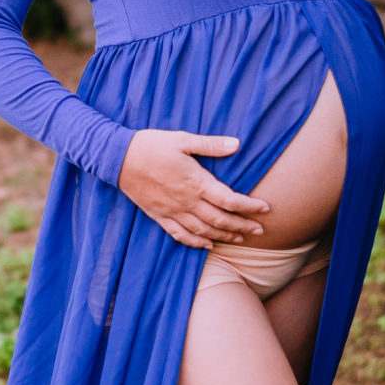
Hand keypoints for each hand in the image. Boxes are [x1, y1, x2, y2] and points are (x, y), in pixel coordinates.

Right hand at [119, 129, 267, 248]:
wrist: (118, 159)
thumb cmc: (151, 145)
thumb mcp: (182, 139)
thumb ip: (210, 144)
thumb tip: (236, 144)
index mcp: (195, 182)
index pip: (229, 200)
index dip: (249, 206)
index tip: (266, 209)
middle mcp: (186, 201)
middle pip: (220, 220)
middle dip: (242, 226)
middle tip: (259, 231)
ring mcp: (172, 211)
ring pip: (203, 231)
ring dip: (224, 236)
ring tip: (240, 238)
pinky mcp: (159, 216)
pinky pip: (180, 235)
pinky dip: (196, 243)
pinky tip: (207, 245)